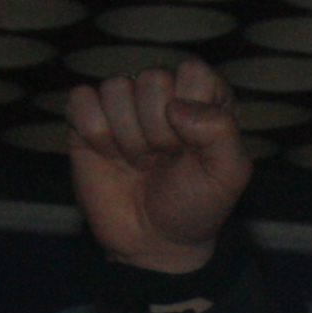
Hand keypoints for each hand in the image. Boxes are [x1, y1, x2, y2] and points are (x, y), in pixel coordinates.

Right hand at [66, 58, 248, 274]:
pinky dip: (97, 136)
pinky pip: (81, 101)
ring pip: (116, 89)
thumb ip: (221, 131)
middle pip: (152, 79)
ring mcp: (123, 103)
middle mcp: (163, 93)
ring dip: (130, 138)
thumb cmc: (196, 204)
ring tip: (141, 161)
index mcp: (203, 96)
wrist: (154, 241)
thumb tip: (176, 106)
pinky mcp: (87, 117)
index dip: (191, 111)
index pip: (192, 71)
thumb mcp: (229, 174)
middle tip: (165, 159)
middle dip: (160, 132)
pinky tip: (111, 156)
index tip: (193, 146)